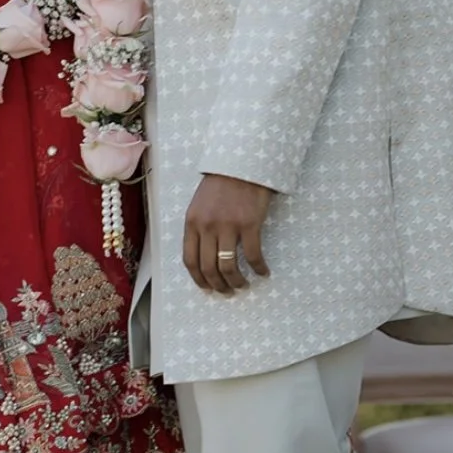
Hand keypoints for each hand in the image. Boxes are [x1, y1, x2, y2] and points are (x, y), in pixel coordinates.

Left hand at [182, 174, 271, 293]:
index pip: (190, 260)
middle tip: (227, 291)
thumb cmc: (222, 182)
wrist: (242, 162)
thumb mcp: (200, 204)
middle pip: (208, 268)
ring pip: (228, 266)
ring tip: (244, 285)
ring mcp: (228, 226)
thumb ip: (199, 227)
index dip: (198, 279)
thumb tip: (204, 254)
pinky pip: (253, 255)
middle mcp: (207, 226)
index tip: (207, 288)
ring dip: (237, 281)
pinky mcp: (249, 224)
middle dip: (218, 285)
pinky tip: (263, 272)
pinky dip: (258, 268)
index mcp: (192, 222)